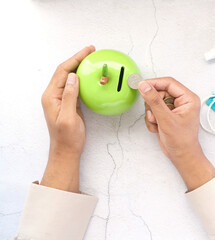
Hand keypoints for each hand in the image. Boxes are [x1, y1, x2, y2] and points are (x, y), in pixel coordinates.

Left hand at [40, 46, 94, 192]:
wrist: (66, 150)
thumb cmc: (67, 137)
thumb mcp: (69, 117)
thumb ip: (69, 96)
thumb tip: (72, 77)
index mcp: (51, 96)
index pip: (62, 72)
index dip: (75, 59)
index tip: (87, 51)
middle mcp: (54, 95)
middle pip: (65, 71)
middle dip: (77, 59)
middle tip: (91, 51)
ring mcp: (60, 98)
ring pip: (70, 77)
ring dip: (80, 66)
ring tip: (92, 59)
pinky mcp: (68, 102)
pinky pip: (74, 85)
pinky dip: (82, 77)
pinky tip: (90, 76)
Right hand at [138, 77, 214, 190]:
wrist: (182, 156)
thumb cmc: (182, 141)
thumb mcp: (166, 119)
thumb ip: (154, 101)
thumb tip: (145, 86)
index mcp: (188, 98)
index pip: (169, 83)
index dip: (154, 83)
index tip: (141, 85)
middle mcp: (182, 101)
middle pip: (160, 92)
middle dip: (153, 105)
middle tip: (153, 115)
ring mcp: (174, 108)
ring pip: (155, 102)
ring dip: (152, 114)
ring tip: (157, 124)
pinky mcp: (167, 115)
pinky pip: (154, 110)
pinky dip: (152, 120)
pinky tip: (158, 128)